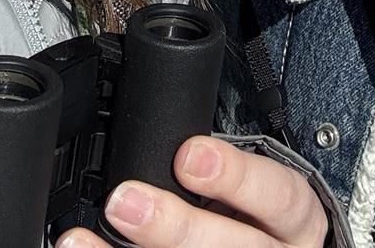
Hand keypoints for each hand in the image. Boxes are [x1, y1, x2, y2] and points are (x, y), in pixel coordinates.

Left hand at [55, 136, 329, 247]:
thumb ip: (224, 171)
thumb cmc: (259, 220)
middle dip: (175, 227)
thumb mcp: (261, 190)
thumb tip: (163, 136)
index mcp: (293, 219)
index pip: (277, 195)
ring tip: (81, 242)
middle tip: (124, 201)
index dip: (234, 176)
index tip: (188, 154)